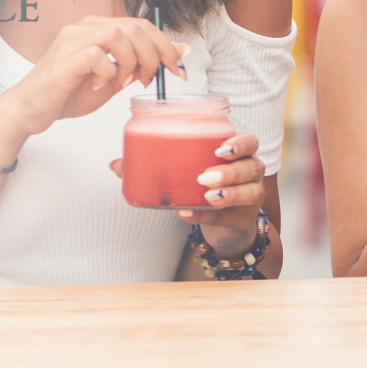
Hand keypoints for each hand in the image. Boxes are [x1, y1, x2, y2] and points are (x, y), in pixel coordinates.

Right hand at [0, 16, 188, 137]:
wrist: (30, 110)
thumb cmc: (67, 94)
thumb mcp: (113, 80)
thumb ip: (140, 65)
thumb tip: (178, 53)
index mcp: (97, 28)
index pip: (141, 25)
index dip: (165, 46)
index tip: (176, 68)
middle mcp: (84, 28)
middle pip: (135, 26)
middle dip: (154, 55)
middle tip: (151, 79)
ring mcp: (72, 40)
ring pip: (118, 34)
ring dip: (130, 62)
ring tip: (121, 82)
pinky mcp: (64, 59)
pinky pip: (97, 55)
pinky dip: (106, 72)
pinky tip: (97, 85)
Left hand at [108, 128, 264, 240]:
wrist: (223, 225)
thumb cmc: (204, 189)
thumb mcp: (186, 174)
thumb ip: (154, 167)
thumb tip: (116, 165)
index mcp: (238, 155)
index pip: (250, 142)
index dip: (240, 143)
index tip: (220, 149)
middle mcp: (250, 174)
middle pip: (250, 167)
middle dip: (229, 171)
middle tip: (204, 176)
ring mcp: (251, 198)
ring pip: (249, 192)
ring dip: (228, 192)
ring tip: (208, 195)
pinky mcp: (242, 221)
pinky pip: (227, 217)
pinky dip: (207, 217)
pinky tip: (188, 214)